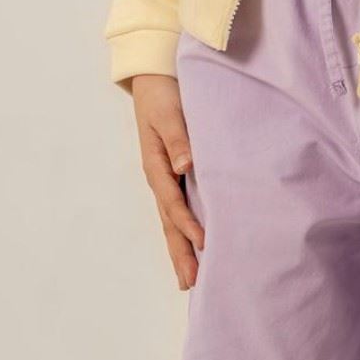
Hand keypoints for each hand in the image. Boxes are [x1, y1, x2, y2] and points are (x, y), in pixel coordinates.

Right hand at [130, 73, 205, 290]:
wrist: (154, 75)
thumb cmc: (163, 92)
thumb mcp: (168, 111)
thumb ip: (177, 138)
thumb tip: (186, 167)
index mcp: (156, 165)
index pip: (174, 202)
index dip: (188, 224)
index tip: (205, 244)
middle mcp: (161, 176)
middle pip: (170, 221)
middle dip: (180, 252)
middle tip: (191, 285)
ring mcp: (167, 176)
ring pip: (174, 219)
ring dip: (182, 247)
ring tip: (190, 279)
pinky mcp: (176, 171)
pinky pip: (181, 206)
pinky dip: (186, 228)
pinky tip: (197, 243)